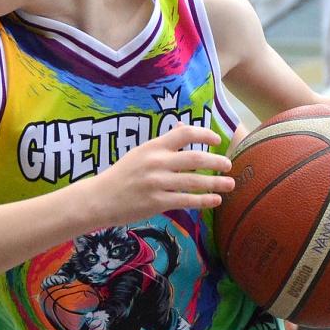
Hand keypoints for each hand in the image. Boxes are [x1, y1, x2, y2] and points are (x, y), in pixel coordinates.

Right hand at [92, 123, 233, 225]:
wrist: (99, 198)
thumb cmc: (121, 175)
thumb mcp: (140, 152)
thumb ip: (164, 142)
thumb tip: (182, 127)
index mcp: (154, 147)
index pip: (185, 134)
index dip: (205, 134)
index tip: (218, 140)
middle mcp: (157, 162)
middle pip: (195, 158)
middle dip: (216, 162)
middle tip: (229, 165)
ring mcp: (157, 183)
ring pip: (194, 182)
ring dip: (216, 183)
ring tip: (230, 184)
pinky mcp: (157, 202)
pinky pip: (186, 201)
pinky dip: (204, 201)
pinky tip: (216, 200)